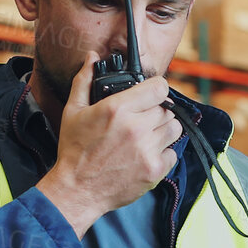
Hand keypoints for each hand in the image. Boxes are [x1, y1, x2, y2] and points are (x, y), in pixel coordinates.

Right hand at [36, 52, 181, 237]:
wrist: (76, 190)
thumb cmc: (74, 150)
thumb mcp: (73, 111)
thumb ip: (84, 80)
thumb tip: (92, 57)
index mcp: (118, 109)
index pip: (159, 88)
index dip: (155, 89)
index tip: (150, 95)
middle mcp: (136, 128)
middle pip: (166, 109)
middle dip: (155, 112)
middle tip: (140, 121)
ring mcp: (147, 150)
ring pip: (174, 129)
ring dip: (162, 130)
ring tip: (145, 137)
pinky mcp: (154, 170)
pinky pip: (173, 153)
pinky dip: (163, 153)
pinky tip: (145, 155)